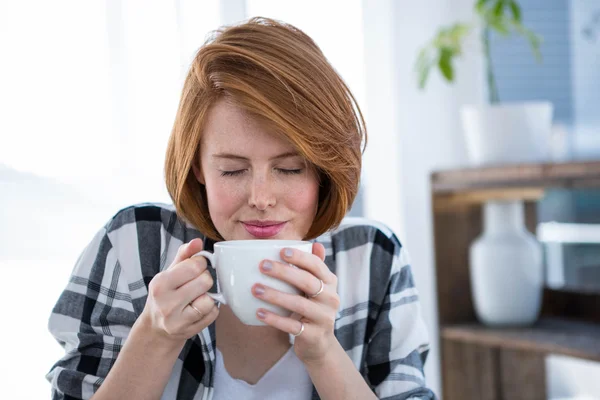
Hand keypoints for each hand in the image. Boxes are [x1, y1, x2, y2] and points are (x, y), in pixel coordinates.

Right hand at [142, 239, 218, 342]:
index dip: (201, 263)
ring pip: (210, 299)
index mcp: (160, 283)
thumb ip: (184, 255)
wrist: (155, 329)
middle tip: (196, 284)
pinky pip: (213, 313)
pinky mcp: (189, 331)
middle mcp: (167, 303)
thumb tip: (197, 241)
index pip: (195, 265)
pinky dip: (211, 309)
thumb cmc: (165, 295)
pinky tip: (199, 309)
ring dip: (208, 296)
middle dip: (205, 279)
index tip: (196, 267)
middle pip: (205, 281)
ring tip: (197, 297)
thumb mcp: (168, 273)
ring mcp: (178, 320)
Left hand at [252, 243, 339, 364]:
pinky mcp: (313, 335)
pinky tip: (259, 312)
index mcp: (330, 283)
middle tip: (262, 266)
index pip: (317, 265)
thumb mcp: (318, 288)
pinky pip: (292, 325)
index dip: (300, 257)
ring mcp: (323, 318)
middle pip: (307, 282)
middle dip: (283, 272)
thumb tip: (314, 244)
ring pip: (298, 304)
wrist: (320, 344)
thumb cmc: (313, 308)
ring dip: (275, 295)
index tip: (281, 251)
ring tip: (255, 289)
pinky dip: (274, 319)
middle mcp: (330, 299)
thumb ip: (315, 267)